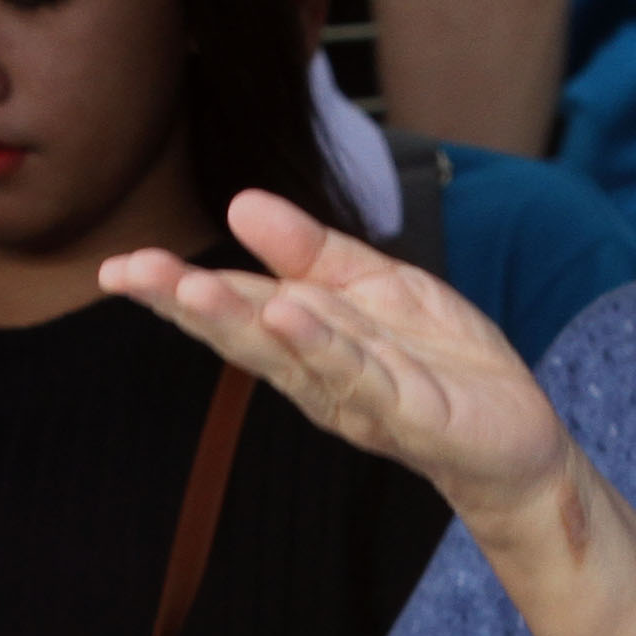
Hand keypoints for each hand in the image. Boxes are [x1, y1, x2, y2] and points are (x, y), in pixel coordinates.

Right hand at [101, 190, 573, 528]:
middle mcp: (318, 373)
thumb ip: (313, 251)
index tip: (119, 266)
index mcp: (307, 338)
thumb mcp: (377, 286)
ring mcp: (360, 396)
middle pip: (244, 334)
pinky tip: (288, 315)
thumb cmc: (442, 363)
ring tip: (192, 289)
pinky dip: (322, 348)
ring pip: (289, 357)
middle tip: (127, 272)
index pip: (235, 304)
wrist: (516, 432)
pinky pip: (360, 376)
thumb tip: (240, 202)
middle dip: (185, 303)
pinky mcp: (409, 414)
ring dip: (240, 323)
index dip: (177, 288)